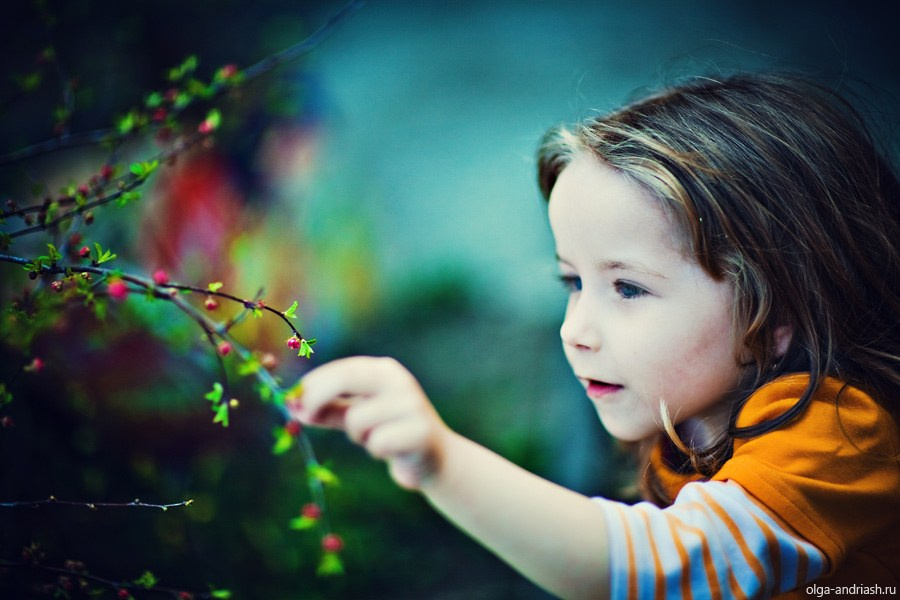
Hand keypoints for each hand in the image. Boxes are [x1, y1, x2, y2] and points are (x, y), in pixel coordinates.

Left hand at [288, 356, 450, 489]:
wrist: (435, 457)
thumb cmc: (390, 431)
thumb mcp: (357, 415)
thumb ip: (328, 410)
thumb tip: (293, 408)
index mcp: (384, 370)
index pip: (342, 369)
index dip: (313, 384)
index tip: (292, 401)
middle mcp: (399, 381)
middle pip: (347, 378)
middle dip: (318, 397)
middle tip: (303, 416)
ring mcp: (412, 404)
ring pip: (358, 419)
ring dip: (358, 436)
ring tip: (375, 440)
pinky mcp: (421, 431)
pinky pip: (377, 442)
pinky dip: (377, 450)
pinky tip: (392, 451)